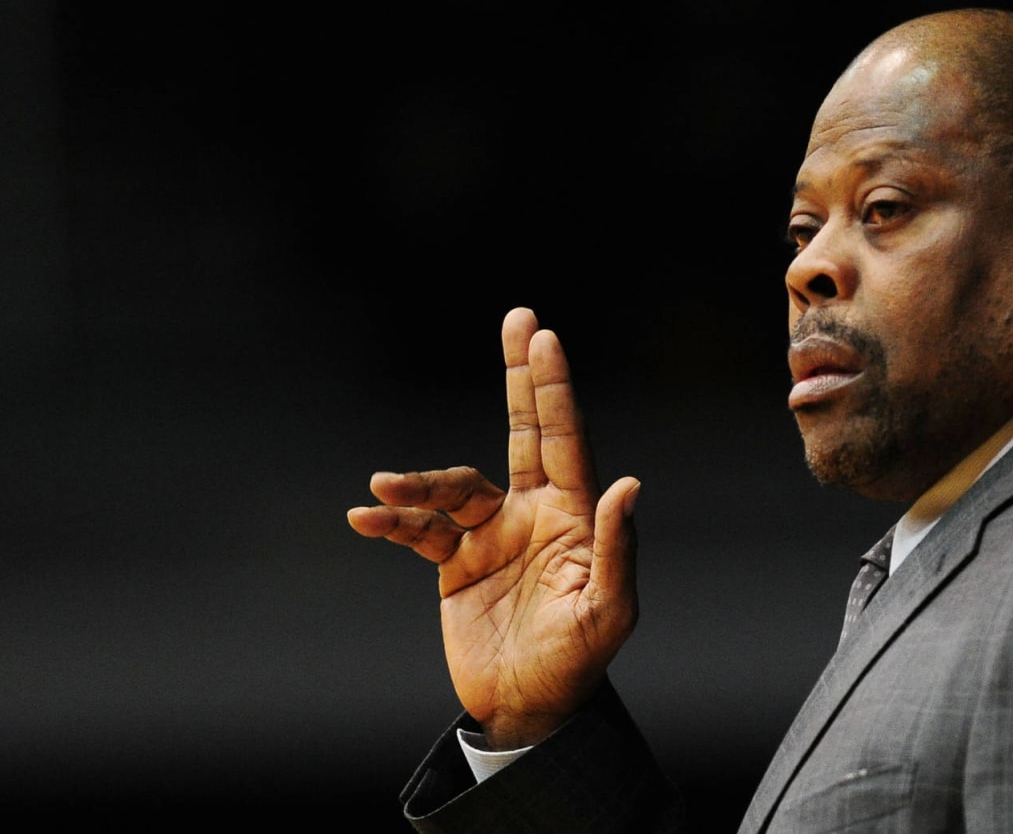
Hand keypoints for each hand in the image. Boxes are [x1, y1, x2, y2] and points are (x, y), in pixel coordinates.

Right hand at [347, 307, 639, 748]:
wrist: (526, 709)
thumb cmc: (578, 663)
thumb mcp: (607, 612)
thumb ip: (616, 550)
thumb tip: (629, 486)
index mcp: (574, 517)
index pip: (565, 440)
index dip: (553, 389)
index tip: (543, 337)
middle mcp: (533, 514)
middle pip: (525, 430)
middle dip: (521, 376)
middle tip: (519, 318)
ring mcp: (491, 535)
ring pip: (452, 488)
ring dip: (419, 485)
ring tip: (385, 490)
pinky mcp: (454, 564)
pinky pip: (418, 531)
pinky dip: (394, 523)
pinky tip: (367, 519)